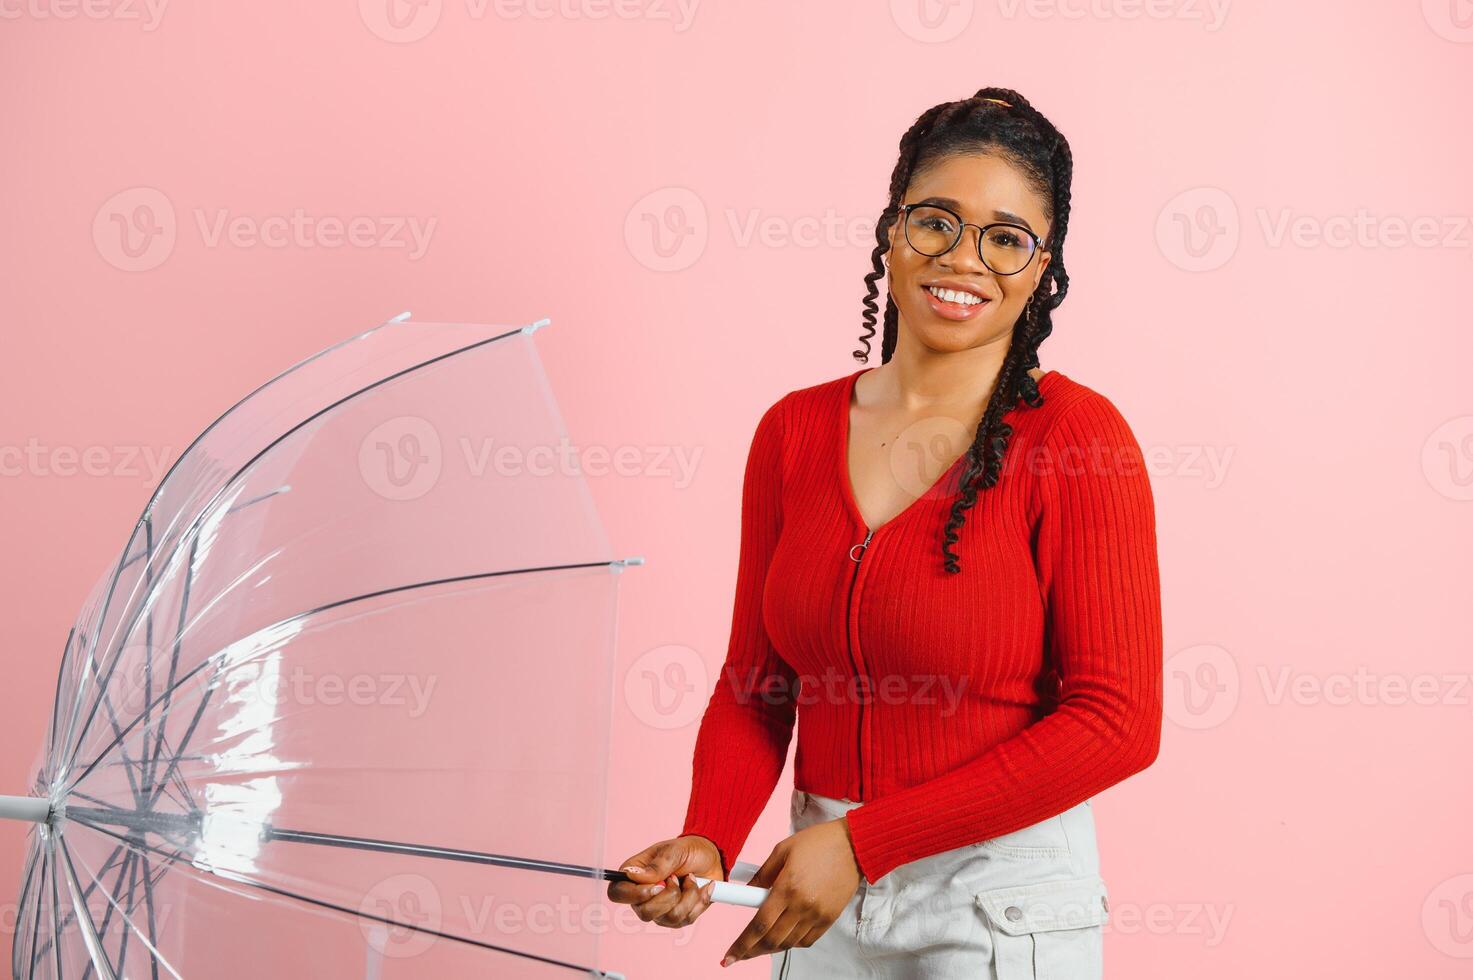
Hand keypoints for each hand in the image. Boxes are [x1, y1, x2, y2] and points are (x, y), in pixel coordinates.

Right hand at [607, 835, 724, 928]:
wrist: (711, 860)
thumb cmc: (688, 851)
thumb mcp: (673, 851)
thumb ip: (656, 866)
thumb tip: (632, 875)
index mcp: (634, 876)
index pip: (617, 893)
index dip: (634, 895)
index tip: (657, 885)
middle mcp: (643, 898)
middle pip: (645, 913)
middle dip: (669, 896)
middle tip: (677, 877)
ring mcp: (660, 911)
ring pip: (671, 917)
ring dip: (688, 895)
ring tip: (691, 879)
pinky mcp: (677, 919)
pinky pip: (687, 919)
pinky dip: (699, 900)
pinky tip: (701, 888)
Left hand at [720, 817, 861, 966]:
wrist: (853, 845)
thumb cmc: (817, 842)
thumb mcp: (782, 850)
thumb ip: (762, 874)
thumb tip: (746, 891)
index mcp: (787, 888)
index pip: (759, 925)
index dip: (742, 944)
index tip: (729, 956)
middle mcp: (802, 906)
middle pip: (772, 939)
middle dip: (751, 951)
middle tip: (738, 955)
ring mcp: (817, 914)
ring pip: (788, 943)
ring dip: (769, 948)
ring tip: (757, 947)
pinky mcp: (829, 918)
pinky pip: (806, 940)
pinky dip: (791, 943)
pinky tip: (782, 939)